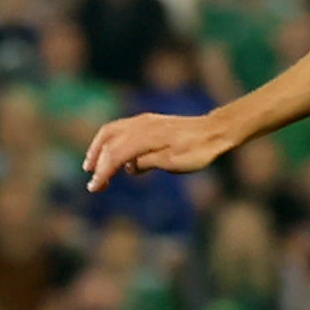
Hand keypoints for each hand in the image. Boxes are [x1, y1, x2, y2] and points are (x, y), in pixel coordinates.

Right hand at [84, 112, 233, 191]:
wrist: (217, 131)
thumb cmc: (199, 150)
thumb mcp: (174, 162)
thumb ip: (147, 162)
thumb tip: (128, 166)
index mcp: (145, 136)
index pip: (115, 155)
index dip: (103, 172)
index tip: (95, 188)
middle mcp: (141, 125)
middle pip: (108, 141)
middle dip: (97, 161)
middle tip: (93, 181)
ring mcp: (144, 121)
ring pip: (111, 131)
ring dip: (99, 148)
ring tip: (93, 166)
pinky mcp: (149, 121)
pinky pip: (121, 129)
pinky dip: (111, 141)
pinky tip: (115, 155)